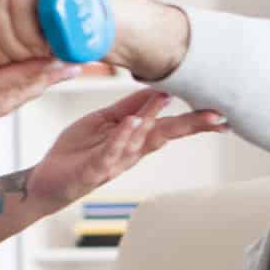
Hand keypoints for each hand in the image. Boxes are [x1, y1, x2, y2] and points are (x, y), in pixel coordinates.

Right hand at [0, 41, 81, 172]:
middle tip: (80, 60)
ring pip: (17, 96)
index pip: (6, 82)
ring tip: (67, 68)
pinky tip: (36, 80)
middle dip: (50, 75)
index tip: (60, 56)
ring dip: (42, 82)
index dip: (35, 68)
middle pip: (21, 91)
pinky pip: (5, 100)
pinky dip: (25, 88)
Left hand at [26, 89, 226, 208]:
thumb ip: (129, 106)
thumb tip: (158, 89)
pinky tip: (132, 122)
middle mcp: (130, 152)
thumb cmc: (77, 151)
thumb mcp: (104, 121)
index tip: (222, 112)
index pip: (170, 126)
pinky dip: (122, 138)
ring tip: (166, 100)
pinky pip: (110, 153)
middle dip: (190, 126)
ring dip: (152, 120)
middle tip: (217, 117)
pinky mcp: (93, 170)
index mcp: (135, 139)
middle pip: (164, 135)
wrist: (47, 179)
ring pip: (138, 141)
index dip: (195, 120)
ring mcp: (113, 162)